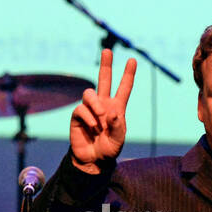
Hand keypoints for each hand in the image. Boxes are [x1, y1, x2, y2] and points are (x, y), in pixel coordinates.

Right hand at [70, 48, 135, 170]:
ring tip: (100, 116)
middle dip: (106, 65)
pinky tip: (93, 127)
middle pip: (104, 80)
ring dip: (95, 103)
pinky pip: (81, 109)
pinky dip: (89, 117)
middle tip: (107, 51)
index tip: (132, 60)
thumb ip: (117, 126)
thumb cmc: (109, 149)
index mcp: (117, 108)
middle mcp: (103, 105)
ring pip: (89, 93)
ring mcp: (90, 110)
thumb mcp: (118, 139)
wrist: (93, 160)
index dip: (128, 75)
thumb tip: (112, 113)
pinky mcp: (78, 116)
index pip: (124, 88)